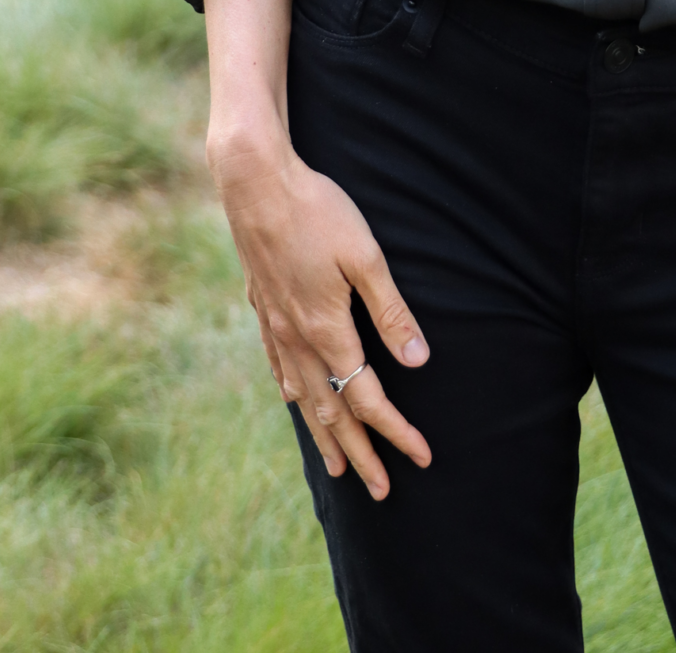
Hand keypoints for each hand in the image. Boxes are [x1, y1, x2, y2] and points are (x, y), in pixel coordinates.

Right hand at [209, 129, 431, 498]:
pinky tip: (296, 401)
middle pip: (332, 412)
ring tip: (338, 468)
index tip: (420, 456)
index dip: (395, 430)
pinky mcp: (262, 308)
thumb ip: (391, 310)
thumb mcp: (366, 256)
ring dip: (324, 436)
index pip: (367, 397)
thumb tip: (417, 360)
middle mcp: (297, 338)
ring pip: (302, 397)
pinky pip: (279, 368)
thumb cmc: (318, 211)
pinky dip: (294, 395)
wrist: (255, 183)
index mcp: (327, 329)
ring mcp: (275, 326)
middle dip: (360, 453)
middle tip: (381, 491)